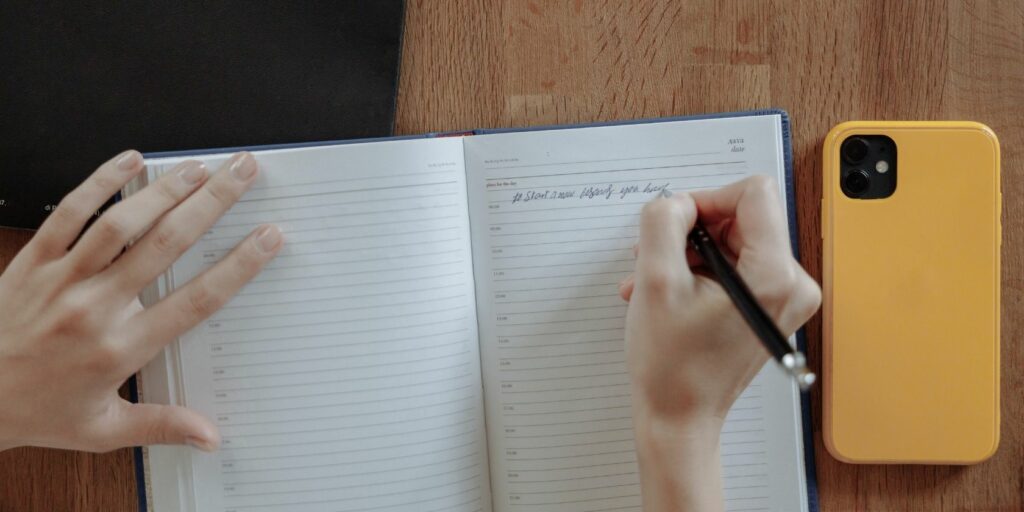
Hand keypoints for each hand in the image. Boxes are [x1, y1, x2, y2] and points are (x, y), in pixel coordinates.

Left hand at [0, 150, 281, 452]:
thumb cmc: (34, 411)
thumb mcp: (102, 430)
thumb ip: (161, 426)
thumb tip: (209, 436)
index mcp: (121, 348)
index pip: (195, 300)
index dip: (238, 266)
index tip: (267, 238)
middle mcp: (95, 307)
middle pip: (167, 245)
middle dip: (212, 203)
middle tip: (242, 173)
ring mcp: (62, 279)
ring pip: (122, 224)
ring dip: (166, 190)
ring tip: (201, 168)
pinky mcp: (33, 260)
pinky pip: (69, 213)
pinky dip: (101, 183)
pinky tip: (130, 160)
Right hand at [619, 176, 819, 510]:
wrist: (680, 417)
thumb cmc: (672, 365)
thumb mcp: (655, 280)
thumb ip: (663, 222)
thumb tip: (676, 201)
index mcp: (776, 275)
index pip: (752, 193)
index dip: (705, 200)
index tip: (675, 226)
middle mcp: (793, 284)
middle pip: (742, 217)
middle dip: (692, 232)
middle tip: (656, 257)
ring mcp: (784, 297)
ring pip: (733, 240)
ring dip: (687, 254)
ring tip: (654, 281)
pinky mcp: (771, 306)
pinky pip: (735, 265)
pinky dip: (698, 271)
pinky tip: (669, 293)